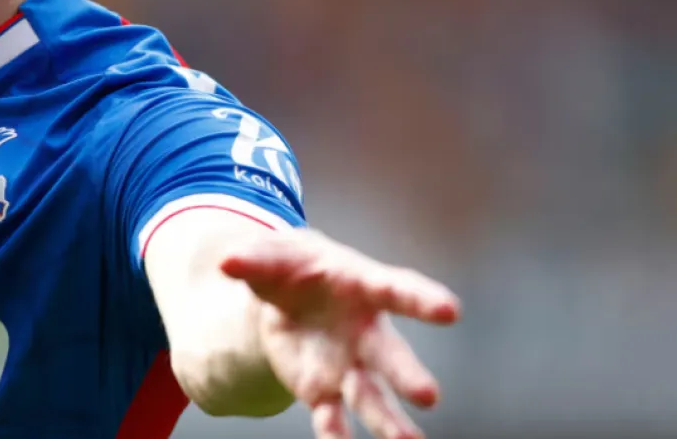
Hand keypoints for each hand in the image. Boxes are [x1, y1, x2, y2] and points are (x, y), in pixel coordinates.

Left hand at [220, 228, 460, 438]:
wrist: (284, 294)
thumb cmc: (290, 265)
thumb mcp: (272, 255)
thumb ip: (253, 260)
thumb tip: (226, 261)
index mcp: (362, 285)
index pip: (396, 289)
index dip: (423, 299)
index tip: (450, 309)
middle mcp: (366, 331)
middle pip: (390, 354)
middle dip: (407, 374)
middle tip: (427, 395)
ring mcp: (349, 364)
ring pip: (371, 395)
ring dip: (387, 420)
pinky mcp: (323, 390)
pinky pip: (332, 417)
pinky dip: (335, 435)